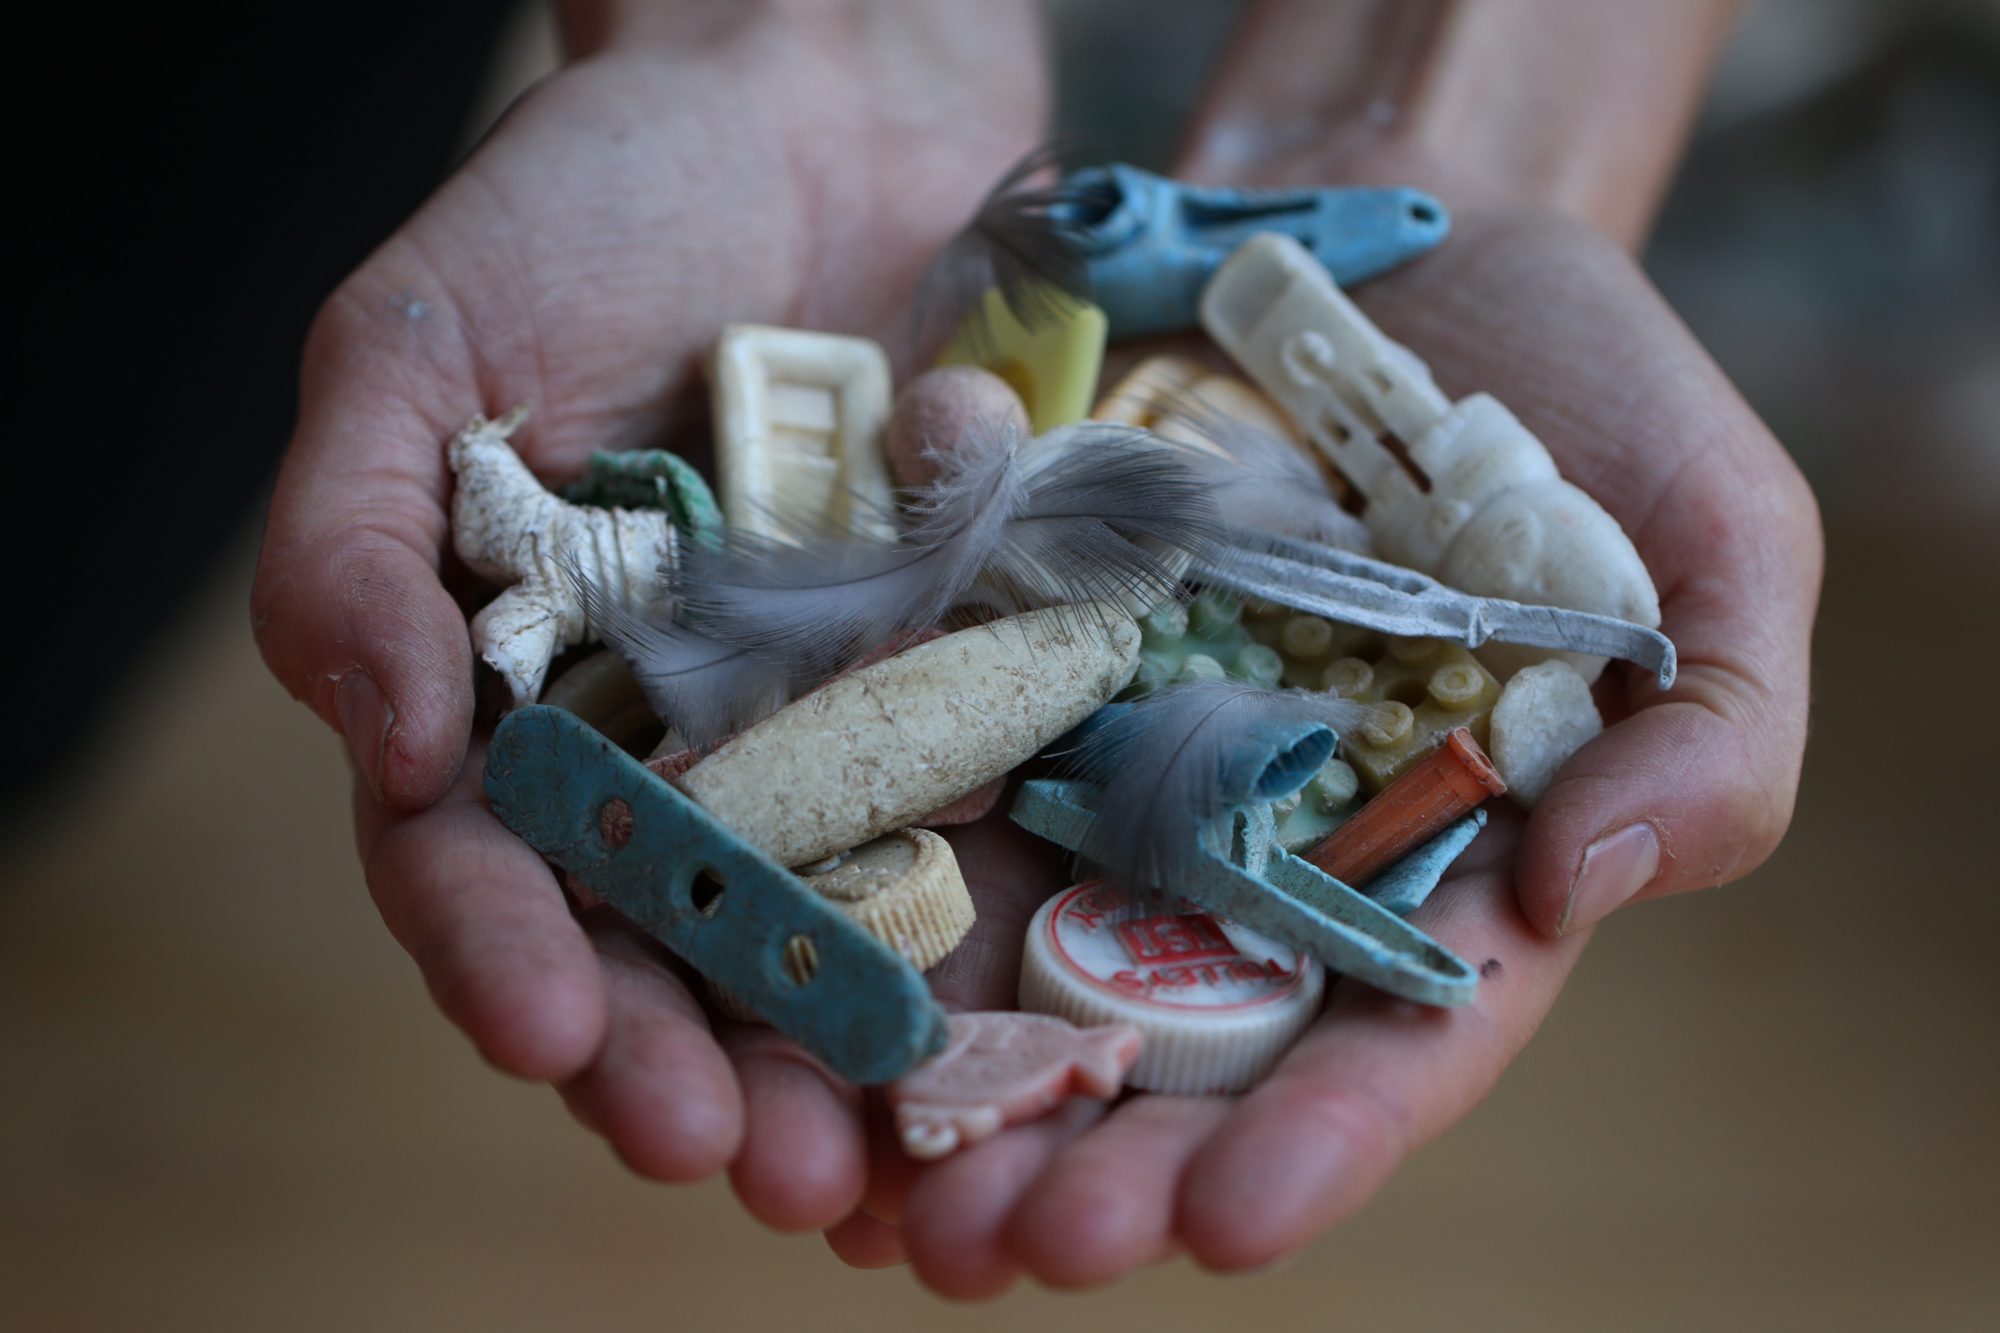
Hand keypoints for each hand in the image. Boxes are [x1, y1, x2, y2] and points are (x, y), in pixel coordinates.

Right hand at [251, 0, 1046, 1214]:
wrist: (817, 91)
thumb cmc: (589, 203)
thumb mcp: (419, 344)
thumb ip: (352, 539)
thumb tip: (380, 742)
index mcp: (522, 684)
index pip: (491, 865)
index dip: (511, 961)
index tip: (557, 1037)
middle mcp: (677, 729)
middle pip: (673, 936)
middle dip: (702, 1057)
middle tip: (755, 1161)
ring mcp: (832, 710)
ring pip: (839, 915)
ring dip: (856, 1041)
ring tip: (887, 1153)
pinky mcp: (972, 663)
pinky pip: (994, 791)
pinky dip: (1007, 887)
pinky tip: (1035, 989)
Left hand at [826, 17, 1820, 1282]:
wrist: (1379, 233)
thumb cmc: (1574, 398)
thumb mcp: (1708, 540)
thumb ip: (1709, 727)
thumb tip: (1589, 883)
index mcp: (1420, 858)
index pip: (1375, 1039)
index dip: (1312, 1144)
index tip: (1229, 1223)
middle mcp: (1241, 842)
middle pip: (1162, 1039)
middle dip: (1084, 1155)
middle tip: (998, 1246)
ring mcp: (1097, 753)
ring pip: (1000, 947)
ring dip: (925, 1076)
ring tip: (855, 1188)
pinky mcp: (979, 650)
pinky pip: (890, 766)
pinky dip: (828, 871)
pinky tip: (763, 972)